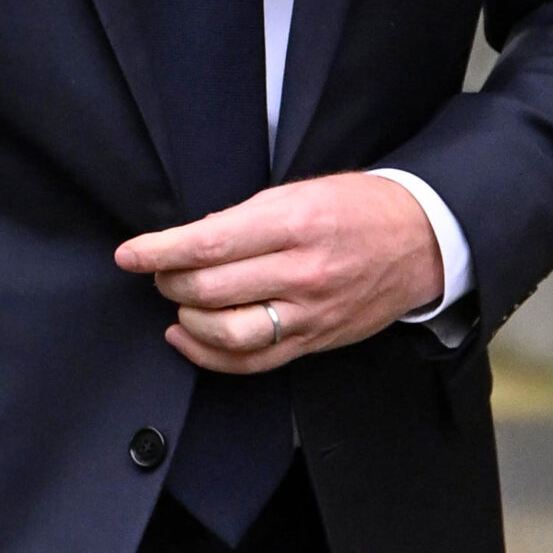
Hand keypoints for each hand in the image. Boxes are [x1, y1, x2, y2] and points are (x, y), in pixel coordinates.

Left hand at [116, 173, 442, 373]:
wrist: (422, 242)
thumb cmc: (358, 207)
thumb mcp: (302, 191)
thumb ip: (246, 216)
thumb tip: (193, 238)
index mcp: (294, 223)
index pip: (210, 243)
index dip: (160, 251)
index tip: (130, 253)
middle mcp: (301, 272)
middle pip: (211, 289)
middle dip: (169, 282)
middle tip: (158, 271)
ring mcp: (310, 313)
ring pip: (227, 333)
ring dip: (187, 319)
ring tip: (177, 302)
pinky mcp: (315, 342)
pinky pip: (253, 361)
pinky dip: (209, 355)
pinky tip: (187, 337)